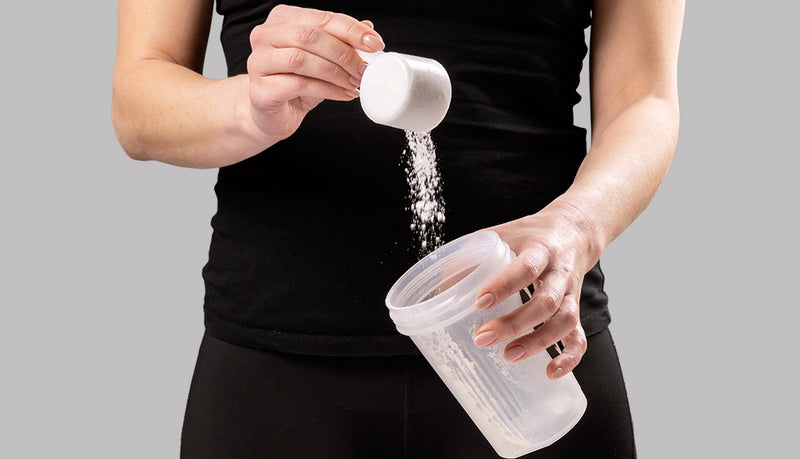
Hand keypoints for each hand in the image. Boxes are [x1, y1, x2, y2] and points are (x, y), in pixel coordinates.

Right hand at [246, 5, 383, 139]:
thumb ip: (341, 42)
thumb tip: (369, 29)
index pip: (322, 18)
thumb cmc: (296, 84)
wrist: (273, 115)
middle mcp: (265, 35)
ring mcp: (258, 62)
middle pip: (310, 36)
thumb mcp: (323, 60)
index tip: (376, 44)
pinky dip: (328, 90)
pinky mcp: (260, 89)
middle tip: (365, 70)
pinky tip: (344, 95)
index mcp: (282, 19)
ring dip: (336, 73)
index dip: (351, 30)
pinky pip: (299, 85)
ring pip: (302, 60)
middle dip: (344, 54)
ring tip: (355, 84)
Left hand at [472, 200, 602, 379]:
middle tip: (483, 338)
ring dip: (538, 342)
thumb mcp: (500, 235)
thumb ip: (470, 256)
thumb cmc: (528, 236)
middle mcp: (559, 273)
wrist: (572, 230)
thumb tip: (440, 287)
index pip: (525, 267)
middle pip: (546, 301)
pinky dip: (569, 357)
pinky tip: (551, 372)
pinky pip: (578, 337)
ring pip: (564, 321)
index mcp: (540, 250)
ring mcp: (570, 293)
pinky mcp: (575, 310)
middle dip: (514, 324)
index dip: (504, 285)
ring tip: (510, 356)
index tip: (479, 302)